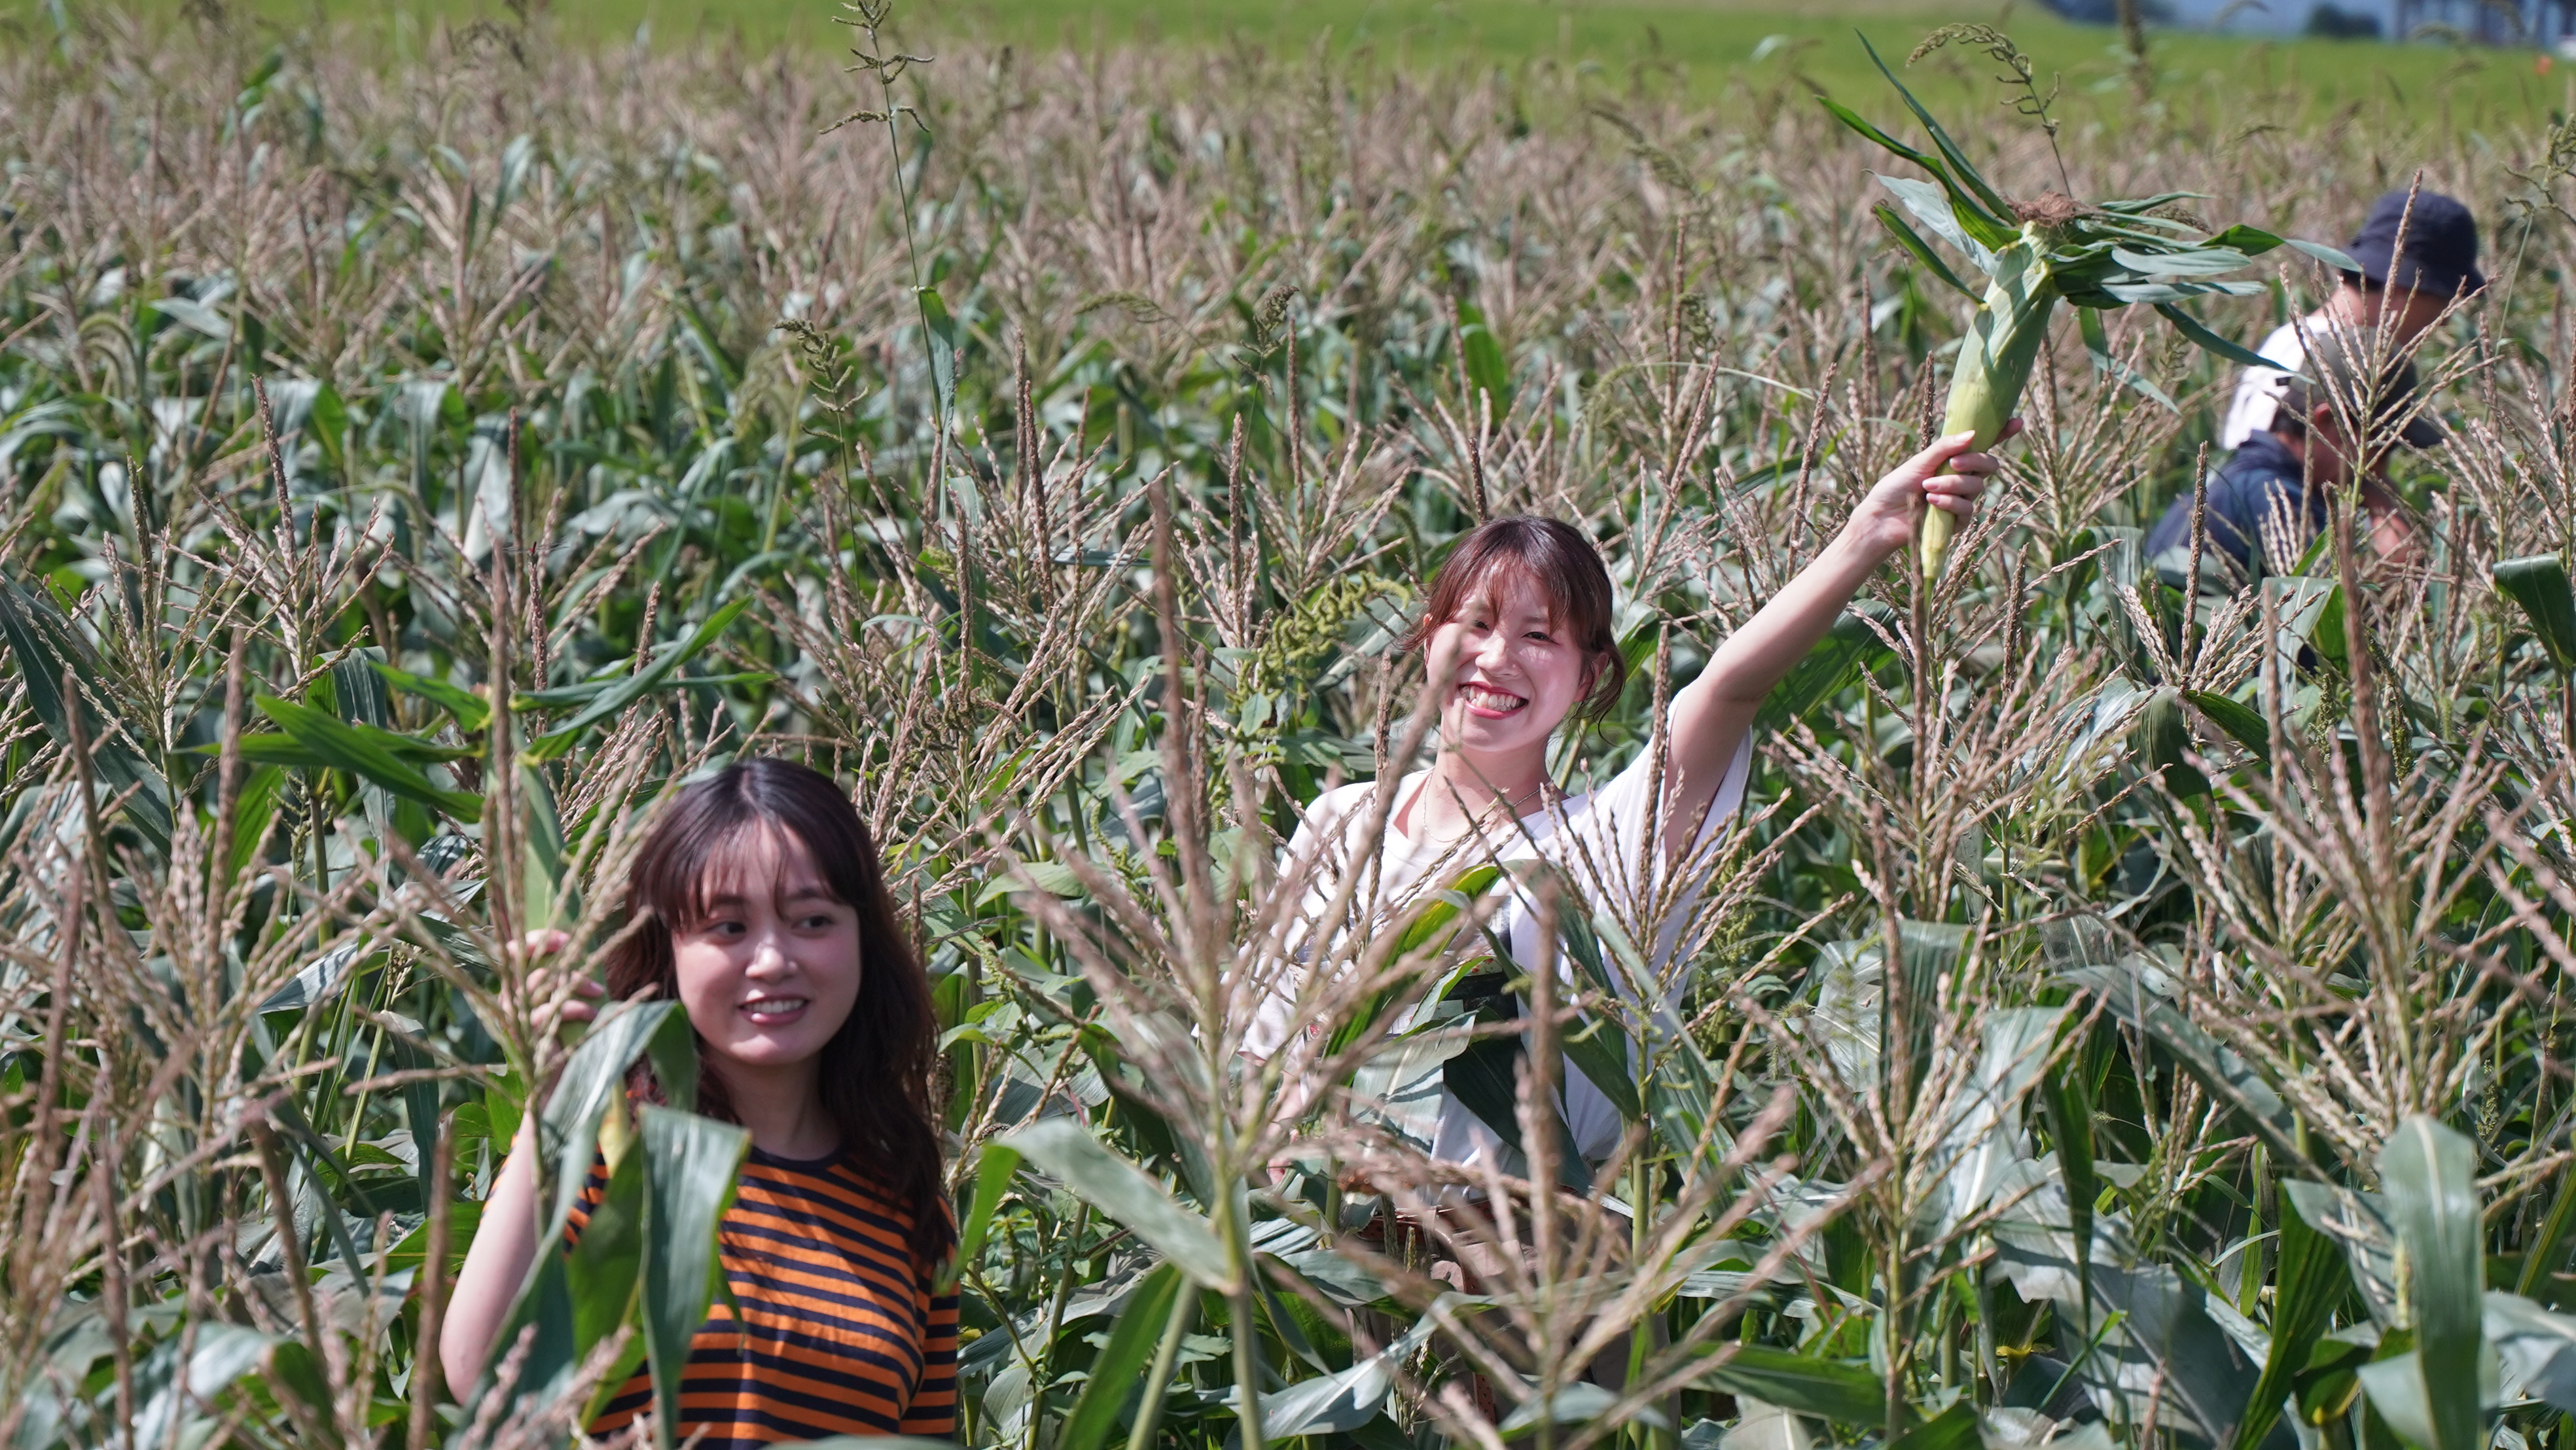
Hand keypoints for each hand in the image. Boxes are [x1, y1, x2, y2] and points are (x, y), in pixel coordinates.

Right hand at [511, 929, 602, 1036]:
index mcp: (517, 988)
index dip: (536, 940)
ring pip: (540, 983)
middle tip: (580, 951)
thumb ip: (563, 981)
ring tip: (597, 990)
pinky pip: (549, 1011)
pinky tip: (592, 1013)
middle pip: (522, 962)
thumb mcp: (564, 1002)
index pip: (514, 953)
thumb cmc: (566, 1037)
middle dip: (553, 950)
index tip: (565, 938)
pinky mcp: (527, 1033)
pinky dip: (575, 1008)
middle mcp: (510, 1000)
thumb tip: (581, 954)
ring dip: (575, 982)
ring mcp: (516, 1017)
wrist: (561, 1079)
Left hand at [1840, 420, 2021, 560]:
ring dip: (1952, 485)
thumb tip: (1973, 434)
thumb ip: (1944, 448)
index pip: (1983, 445)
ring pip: (1976, 486)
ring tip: (1927, 487)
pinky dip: (1950, 503)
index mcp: (1953, 459)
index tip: (2016, 421)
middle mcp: (1961, 478)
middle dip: (1974, 462)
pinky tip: (1932, 502)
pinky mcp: (1957, 521)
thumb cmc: (1895, 487)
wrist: (1880, 517)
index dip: (2002, 433)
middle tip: (1953, 464)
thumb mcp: (1919, 462)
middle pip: (1989, 465)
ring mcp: (1961, 499)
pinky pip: (1968, 508)